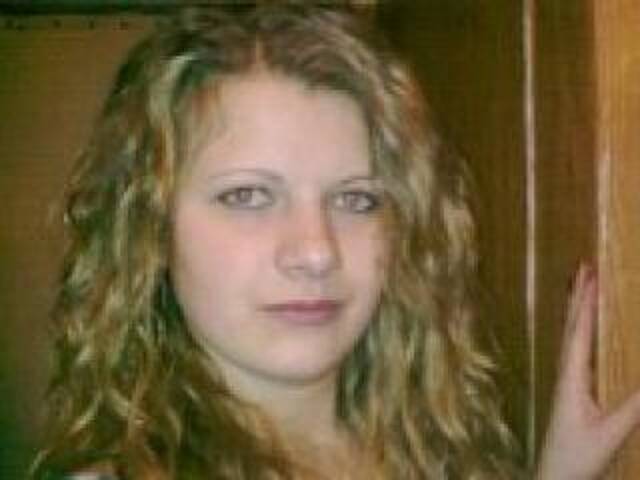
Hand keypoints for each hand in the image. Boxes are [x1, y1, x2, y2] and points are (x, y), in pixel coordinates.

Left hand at [536, 264, 639, 479]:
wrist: (553, 478)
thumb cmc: (577, 457)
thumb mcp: (611, 432)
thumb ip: (636, 406)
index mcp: (571, 378)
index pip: (578, 333)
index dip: (585, 303)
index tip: (590, 275)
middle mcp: (565, 374)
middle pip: (570, 327)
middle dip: (578, 297)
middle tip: (582, 267)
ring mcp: (565, 382)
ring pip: (570, 337)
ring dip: (577, 310)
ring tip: (582, 287)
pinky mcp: (570, 392)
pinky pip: (575, 351)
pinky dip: (580, 331)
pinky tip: (584, 330)